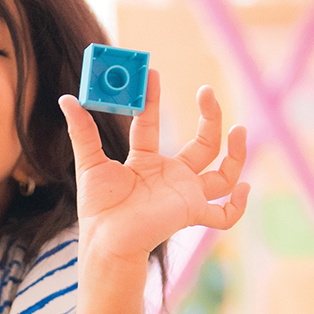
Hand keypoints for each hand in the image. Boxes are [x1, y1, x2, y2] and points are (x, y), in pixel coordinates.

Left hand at [58, 70, 249, 262]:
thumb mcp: (90, 163)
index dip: (152, 99)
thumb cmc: (98, 208)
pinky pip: (224, 216)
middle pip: (204, 144)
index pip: (152, 124)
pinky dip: (238, 206)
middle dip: (211, 118)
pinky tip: (245, 190)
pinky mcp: (192, 213)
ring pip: (224, 175)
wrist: (105, 241)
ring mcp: (185, 195)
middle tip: (208, 91)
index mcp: (146, 162)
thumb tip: (67, 99)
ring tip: (240, 129)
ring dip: (237, 154)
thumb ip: (82, 132)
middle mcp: (171, 176)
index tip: (152, 73)